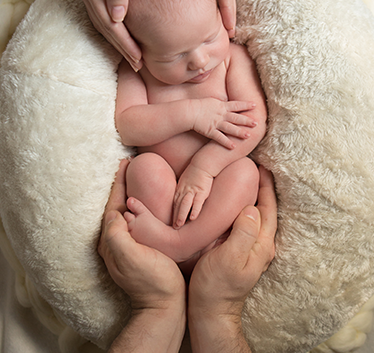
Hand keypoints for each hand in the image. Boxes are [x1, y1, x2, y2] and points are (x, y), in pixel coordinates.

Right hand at [73, 0, 144, 70]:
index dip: (125, 43)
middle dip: (120, 46)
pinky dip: (111, 24)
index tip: (139, 60)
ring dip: (115, 38)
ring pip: (100, 20)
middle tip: (137, 64)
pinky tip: (120, 29)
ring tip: (131, 53)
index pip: (110, 24)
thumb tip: (117, 18)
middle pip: (103, 26)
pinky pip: (100, 10)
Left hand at [99, 160, 185, 311]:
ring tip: (135, 179)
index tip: (125, 163)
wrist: (164, 307)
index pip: (112, 204)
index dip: (119, 183)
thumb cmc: (151, 281)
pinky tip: (144, 205)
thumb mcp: (130, 256)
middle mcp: (114, 242)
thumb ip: (117, 234)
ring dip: (128, 195)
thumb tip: (114, 213)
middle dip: (121, 185)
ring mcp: (125, 248)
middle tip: (127, 165)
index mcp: (111, 240)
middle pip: (115, 206)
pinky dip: (137, 209)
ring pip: (124, 213)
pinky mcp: (138, 253)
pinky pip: (134, 223)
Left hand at [173, 164, 214, 227]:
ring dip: (181, 215)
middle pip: (177, 206)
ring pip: (185, 205)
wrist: (203, 163)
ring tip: (179, 225)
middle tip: (173, 227)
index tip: (170, 222)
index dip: (173, 213)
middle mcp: (184, 191)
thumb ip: (184, 189)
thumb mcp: (187, 181)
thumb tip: (183, 197)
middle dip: (174, 217)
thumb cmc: (196, 172)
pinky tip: (193, 218)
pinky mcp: (202, 191)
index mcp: (180, 189)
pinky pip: (197, 202)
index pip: (175, 203)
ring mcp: (192, 191)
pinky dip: (195, 210)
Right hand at [188, 166, 276, 349]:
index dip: (265, 188)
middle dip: (262, 190)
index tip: (261, 167)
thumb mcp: (229, 257)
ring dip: (252, 199)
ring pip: (255, 219)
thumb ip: (243, 233)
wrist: (210, 310)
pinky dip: (240, 211)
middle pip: (265, 212)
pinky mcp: (237, 254)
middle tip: (254, 169)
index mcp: (261, 244)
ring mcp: (249, 251)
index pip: (267, 209)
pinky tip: (231, 208)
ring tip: (244, 182)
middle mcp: (259, 246)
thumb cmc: (217, 285)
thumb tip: (251, 208)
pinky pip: (243, 226)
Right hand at [191, 98, 256, 149]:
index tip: (255, 105)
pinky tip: (233, 146)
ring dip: (239, 132)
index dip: (246, 105)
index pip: (236, 105)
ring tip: (248, 136)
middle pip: (236, 118)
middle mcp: (221, 115)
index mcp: (221, 106)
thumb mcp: (211, 101)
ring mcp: (216, 123)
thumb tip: (226, 103)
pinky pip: (219, 138)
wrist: (188, 111)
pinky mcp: (210, 131)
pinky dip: (226, 142)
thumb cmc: (197, 105)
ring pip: (230, 128)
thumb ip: (220, 103)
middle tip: (257, 123)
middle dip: (247, 120)